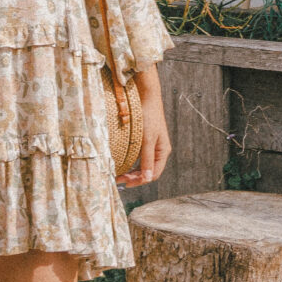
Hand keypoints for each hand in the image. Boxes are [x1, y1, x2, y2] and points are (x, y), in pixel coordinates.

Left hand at [116, 62, 171, 187]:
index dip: (140, 181)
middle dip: (134, 177)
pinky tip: (121, 163)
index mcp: (162, 152)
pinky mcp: (143, 140)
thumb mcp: (147, 140)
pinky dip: (130, 162)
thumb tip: (147, 179)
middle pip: (147, 170)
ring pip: (141, 164)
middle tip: (118, 179)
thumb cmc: (148, 117)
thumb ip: (147, 159)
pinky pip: (137, 156)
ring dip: (131, 171)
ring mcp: (151, 146)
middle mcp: (158, 150)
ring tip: (118, 174)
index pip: (153, 173)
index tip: (126, 183)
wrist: (146, 97)